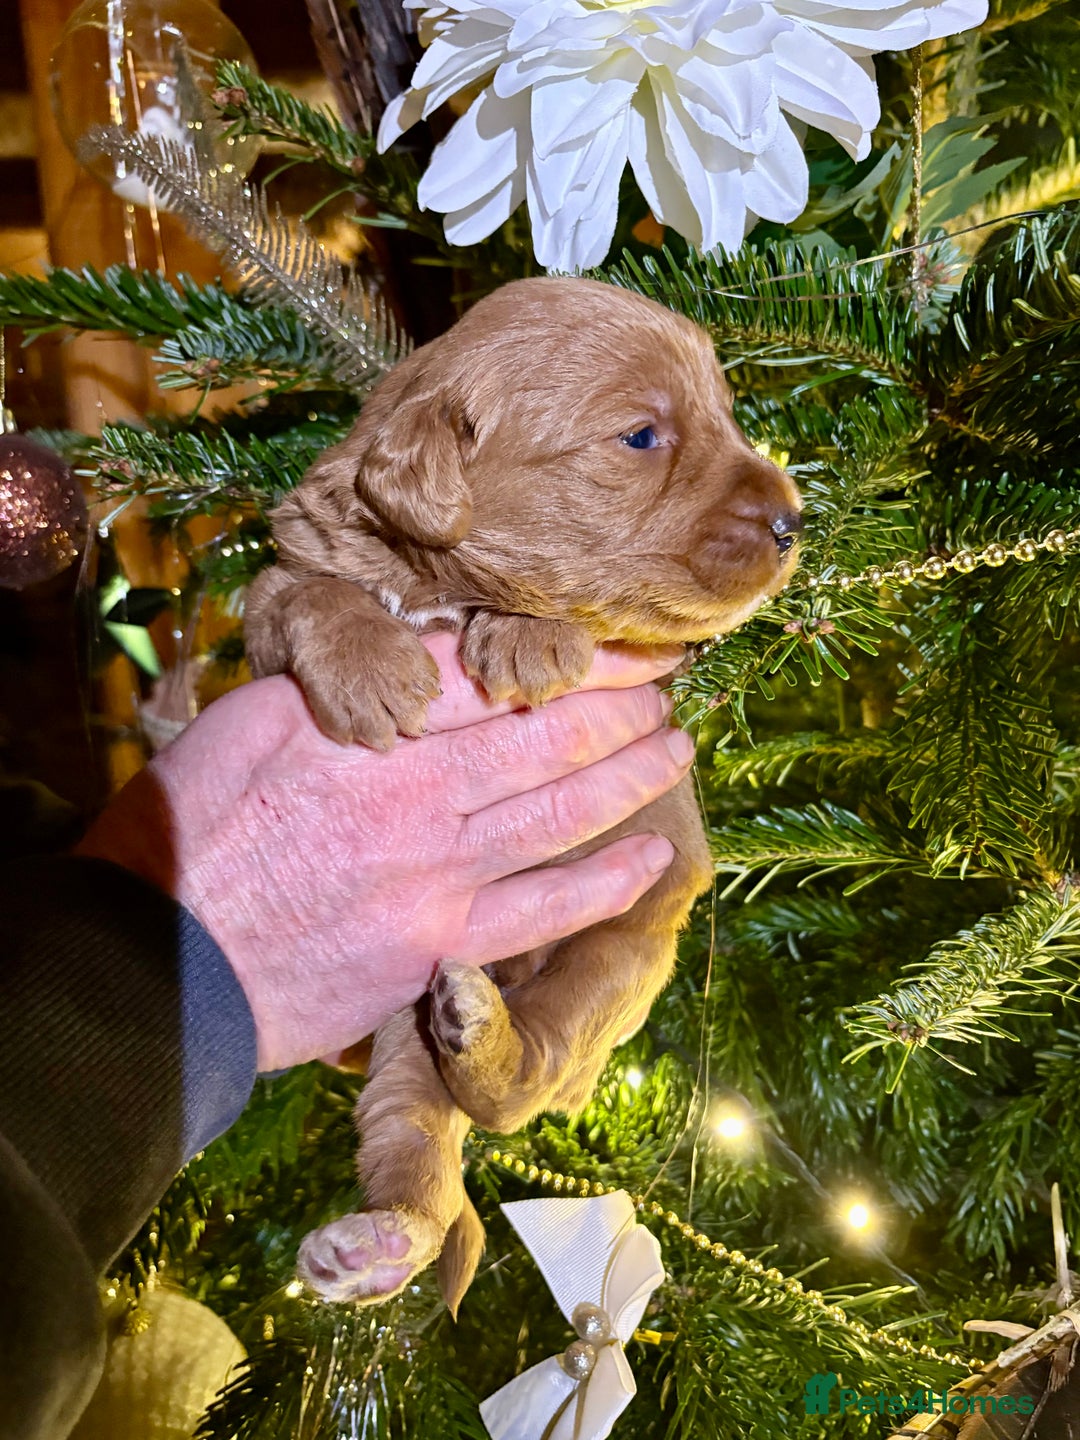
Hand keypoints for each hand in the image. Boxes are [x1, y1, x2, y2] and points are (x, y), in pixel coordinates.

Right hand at [76, 634, 694, 1071]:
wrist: (152, 969)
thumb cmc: (180, 838)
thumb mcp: (240, 726)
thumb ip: (333, 685)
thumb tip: (411, 656)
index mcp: (361, 725)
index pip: (491, 673)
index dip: (572, 657)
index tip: (626, 646)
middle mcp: (412, 793)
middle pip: (541, 734)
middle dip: (620, 707)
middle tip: (669, 688)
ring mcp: (432, 875)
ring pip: (558, 813)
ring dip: (628, 776)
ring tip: (677, 749)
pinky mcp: (437, 948)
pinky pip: (542, 912)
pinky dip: (605, 883)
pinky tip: (653, 858)